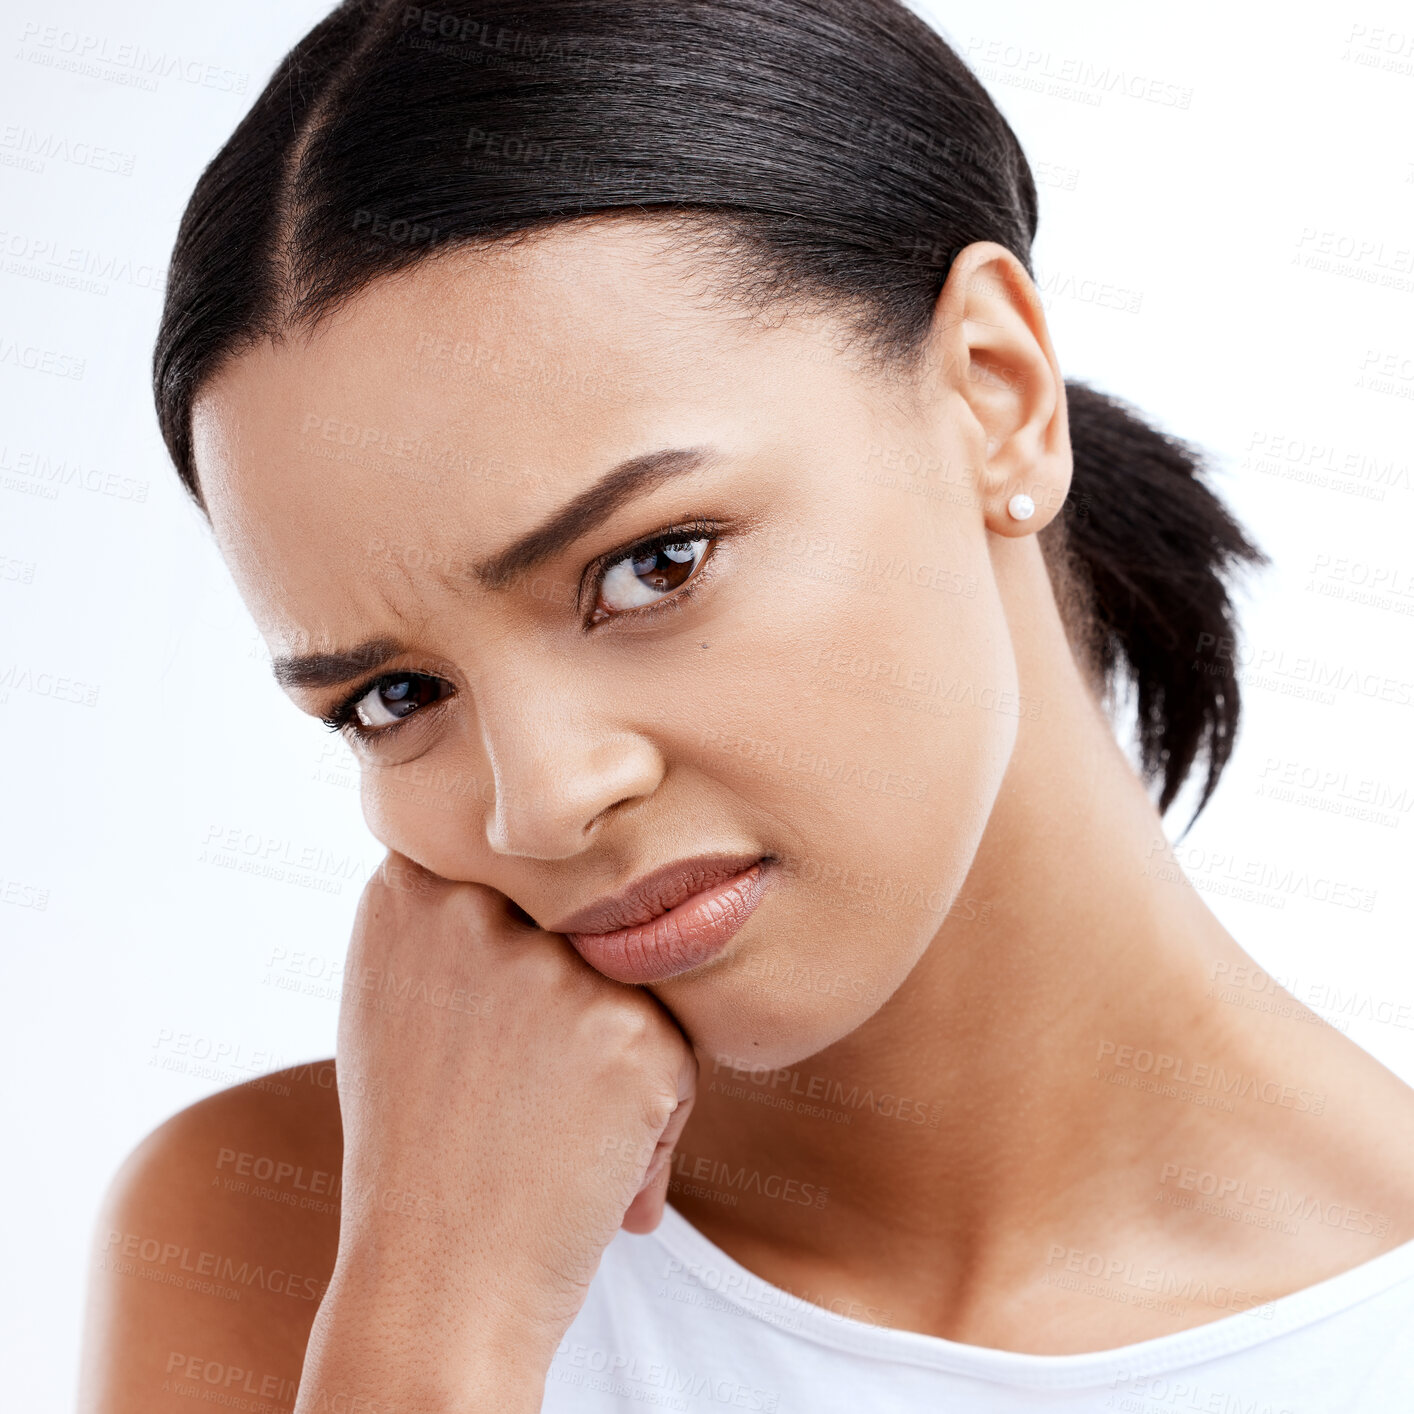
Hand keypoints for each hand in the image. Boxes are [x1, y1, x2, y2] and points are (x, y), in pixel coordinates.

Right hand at [297, 851, 697, 1412]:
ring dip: (619, 1047)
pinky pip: (676, 1046)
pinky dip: (655, 1108)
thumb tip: (539, 858)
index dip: (529, 920)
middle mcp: (478, 912)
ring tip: (552, 1120)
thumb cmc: (421, 1139)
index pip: (513, 857)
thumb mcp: (398, 993)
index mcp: (409, 892)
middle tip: (520, 1080)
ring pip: (636, 978)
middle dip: (574, 987)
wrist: (442, 1278)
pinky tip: (597, 1158)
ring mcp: (556, 970)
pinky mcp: (629, 1030)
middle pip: (584, 912)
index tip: (507, 993)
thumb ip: (454, 912)